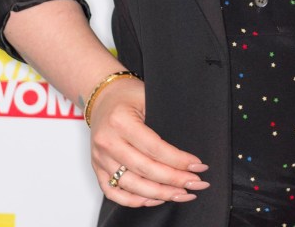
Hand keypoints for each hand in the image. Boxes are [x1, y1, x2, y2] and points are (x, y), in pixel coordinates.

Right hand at [89, 77, 209, 206]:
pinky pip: (114, 192)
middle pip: (145, 169)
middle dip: (174, 180)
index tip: (197, 166)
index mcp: (120, 121)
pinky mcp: (97, 168)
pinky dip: (135, 200)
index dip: (178, 160)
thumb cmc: (128, 95)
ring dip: (159, 194)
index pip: (154, 148)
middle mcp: (107, 142)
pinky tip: (155, 199)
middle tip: (196, 183)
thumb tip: (187, 147)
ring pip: (131, 186)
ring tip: (181, 194)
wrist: (102, 96)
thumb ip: (162, 119)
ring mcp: (100, 158)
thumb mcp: (147, 96)